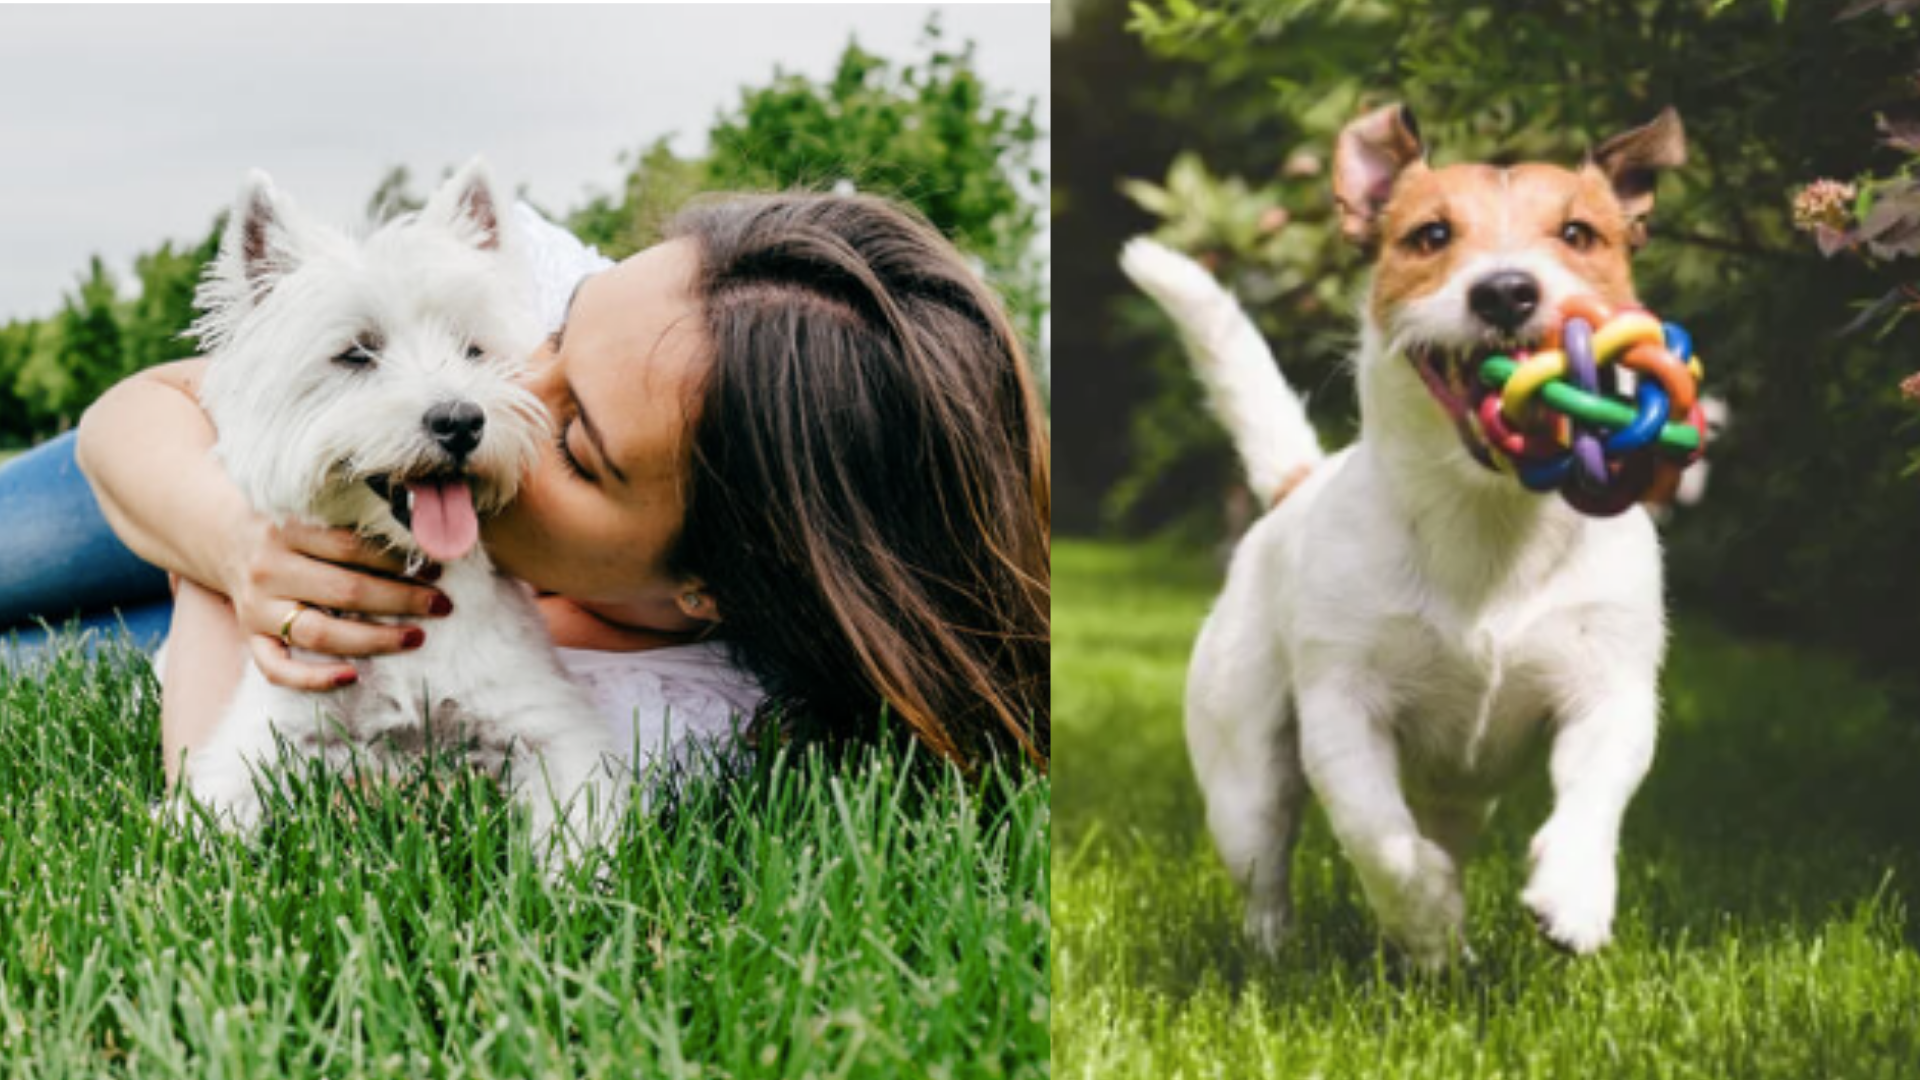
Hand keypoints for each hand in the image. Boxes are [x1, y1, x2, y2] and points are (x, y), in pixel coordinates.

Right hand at [225, 517, 449, 690]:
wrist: (227, 539)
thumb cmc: (291, 527)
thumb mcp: (313, 511)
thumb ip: (354, 524)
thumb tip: (422, 541)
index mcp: (288, 529)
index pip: (352, 547)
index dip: (398, 561)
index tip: (436, 570)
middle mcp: (269, 569)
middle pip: (343, 591)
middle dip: (401, 600)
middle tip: (441, 605)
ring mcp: (256, 608)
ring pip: (318, 632)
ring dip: (373, 639)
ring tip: (416, 637)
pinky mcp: (250, 637)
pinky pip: (276, 669)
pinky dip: (313, 679)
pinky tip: (352, 677)